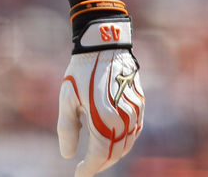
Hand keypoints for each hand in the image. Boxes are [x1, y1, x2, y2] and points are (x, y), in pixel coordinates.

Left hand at [57, 16, 143, 175]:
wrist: (105, 44)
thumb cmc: (82, 70)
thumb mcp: (67, 98)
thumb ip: (67, 128)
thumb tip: (67, 155)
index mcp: (104, 120)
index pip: (98, 157)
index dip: (88, 169)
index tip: (77, 174)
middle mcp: (123, 120)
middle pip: (115, 154)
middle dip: (100, 164)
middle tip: (85, 166)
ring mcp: (134, 112)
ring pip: (127, 144)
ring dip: (113, 154)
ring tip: (98, 156)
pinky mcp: (140, 104)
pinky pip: (135, 131)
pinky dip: (125, 141)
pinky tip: (114, 139)